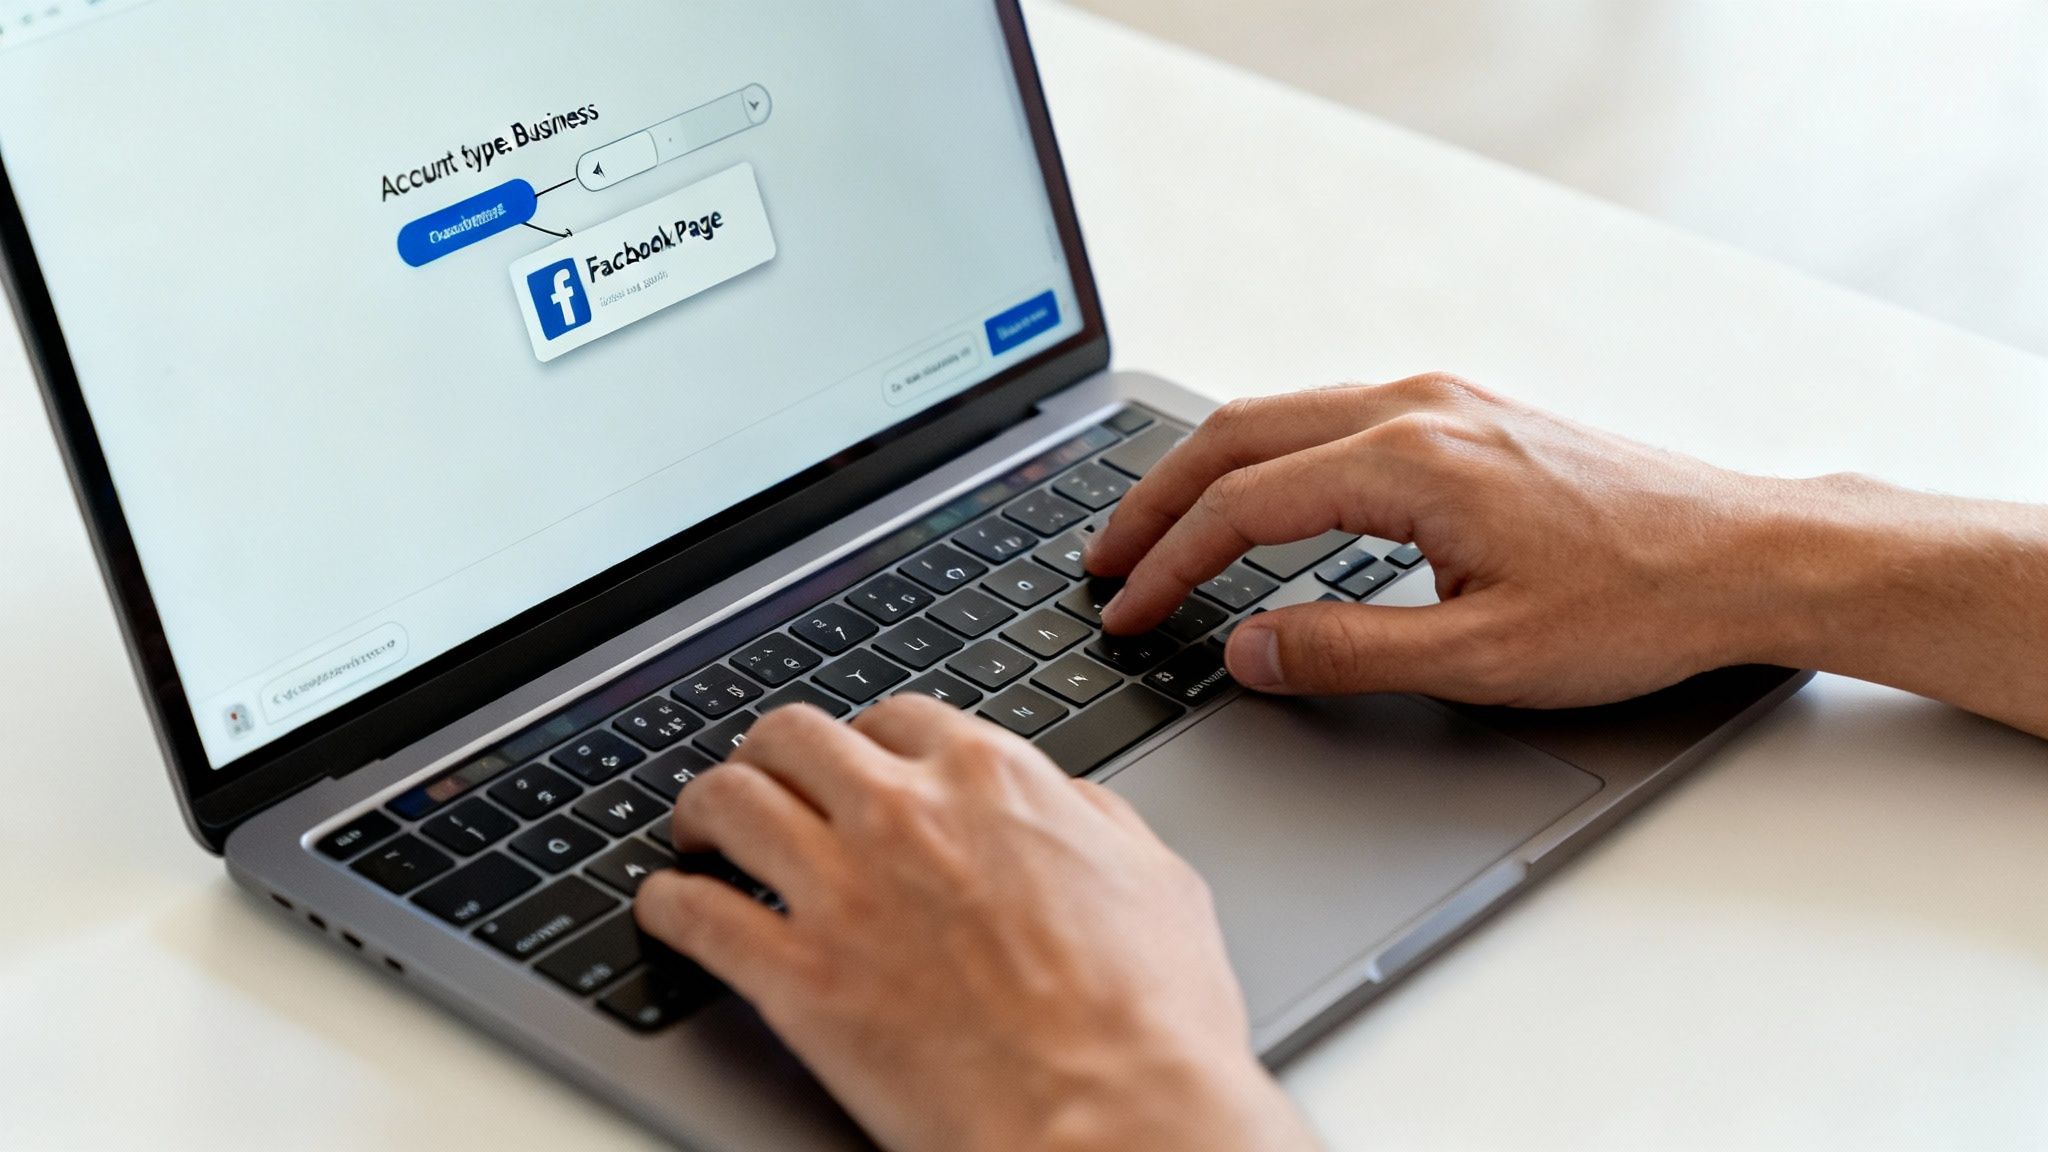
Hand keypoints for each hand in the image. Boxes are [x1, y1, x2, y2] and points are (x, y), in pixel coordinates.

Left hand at [634, 697, 1319, 1151]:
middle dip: (767, 754)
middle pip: (791, 738)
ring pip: (727, 803)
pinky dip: (667, 907)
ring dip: (701, 812)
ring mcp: (842, 891)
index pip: (897, 717)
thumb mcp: (1155, 878)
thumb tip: (1064, 802)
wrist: (1115, 1117)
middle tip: (759, 780)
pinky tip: (667, 913)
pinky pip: (693, 915)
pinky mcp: (796, 978)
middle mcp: (905, 812)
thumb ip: (1090, 819)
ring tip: (695, 834)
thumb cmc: (1152, 1017)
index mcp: (992, 779)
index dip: (865, 738)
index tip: (854, 764)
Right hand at [1087, 374, 1777, 705]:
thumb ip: (1349, 651)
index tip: (1126, 611)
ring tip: (1158, 531)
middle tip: (1103, 561)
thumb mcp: (1486, 656)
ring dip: (1207, 472)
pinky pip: (1328, 418)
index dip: (1167, 564)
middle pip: (1237, 433)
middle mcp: (1417, 408)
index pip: (1242, 505)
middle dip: (1155, 499)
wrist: (1748, 554)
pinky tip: (1258, 501)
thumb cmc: (1639, 602)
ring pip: (1280, 414)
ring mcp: (1443, 401)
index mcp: (1410, 461)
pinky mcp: (1466, 413)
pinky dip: (1266, 458)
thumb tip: (1248, 651)